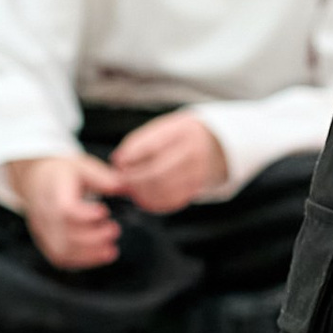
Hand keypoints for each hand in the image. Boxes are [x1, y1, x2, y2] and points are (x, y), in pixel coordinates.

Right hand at [11, 152, 124, 270]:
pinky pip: (61, 258)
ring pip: (63, 251)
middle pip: (66, 234)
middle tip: (114, 230)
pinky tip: (100, 255)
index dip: (85, 215)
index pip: (65, 209)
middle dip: (94, 237)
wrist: (35, 180)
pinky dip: (82, 261)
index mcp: (53, 192)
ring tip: (111, 249)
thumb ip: (103, 178)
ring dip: (90, 254)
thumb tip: (123, 187)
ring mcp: (43, 231)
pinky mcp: (45, 242)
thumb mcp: (82, 166)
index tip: (104, 211)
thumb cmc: (62, 174)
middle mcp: (44, 214)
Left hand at [109, 110, 228, 213]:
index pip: (152, 146)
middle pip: (157, 172)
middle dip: (134, 180)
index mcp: (182, 131)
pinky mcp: (197, 188)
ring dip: (142, 193)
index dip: (131, 157)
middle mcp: (193, 151)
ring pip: (163, 189)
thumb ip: (139, 143)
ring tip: (132, 190)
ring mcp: (197, 171)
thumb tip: (118, 161)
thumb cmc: (177, 136)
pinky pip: (172, 200)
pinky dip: (155, 203)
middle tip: (122, 182)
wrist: (215, 143)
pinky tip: (145, 199)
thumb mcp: (162, 129)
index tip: (118, 163)